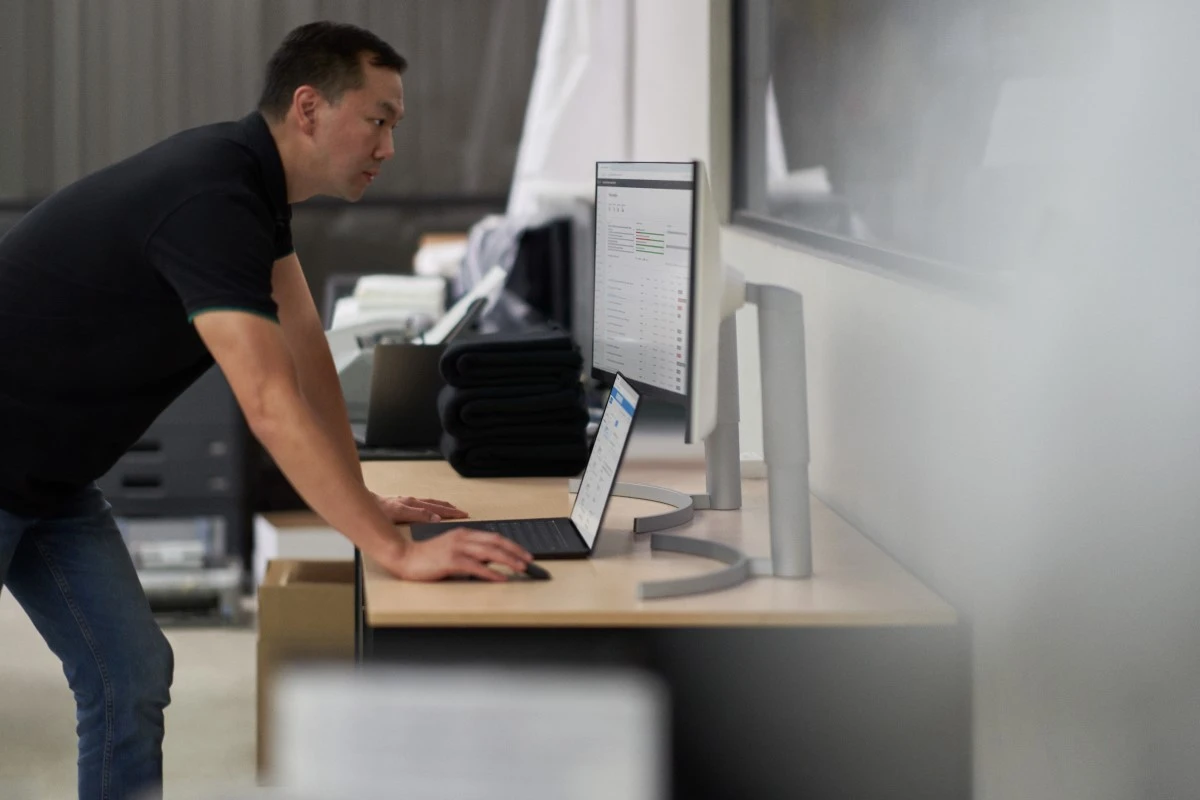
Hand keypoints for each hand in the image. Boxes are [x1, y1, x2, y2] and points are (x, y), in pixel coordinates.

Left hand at [374, 493, 468, 523]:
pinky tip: (431, 509)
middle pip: (436, 504)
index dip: (451, 513)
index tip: (463, 515)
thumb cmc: (379, 510)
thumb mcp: (399, 514)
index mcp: (414, 504)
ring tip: (452, 508)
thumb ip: (418, 515)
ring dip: (442, 506)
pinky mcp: (402, 504)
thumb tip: (436, 518)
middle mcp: (413, 502)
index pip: (438, 509)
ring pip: (430, 503)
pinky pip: (423, 504)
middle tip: (463, 512)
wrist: (365, 503)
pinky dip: (432, 506)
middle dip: (450, 509)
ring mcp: (408, 502)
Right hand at [386, 528, 533, 581]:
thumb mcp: (452, 549)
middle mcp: (463, 538)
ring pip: (490, 553)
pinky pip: (476, 567)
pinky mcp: (451, 561)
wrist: (404, 557)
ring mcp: (457, 548)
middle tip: (529, 561)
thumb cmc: (427, 557)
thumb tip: (491, 561)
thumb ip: (470, 552)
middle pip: (496, 543)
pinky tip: (500, 578)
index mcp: (464, 534)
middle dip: (516, 552)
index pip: (495, 537)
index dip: (512, 545)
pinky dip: (491, 572)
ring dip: (508, 561)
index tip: (524, 554)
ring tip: (521, 568)